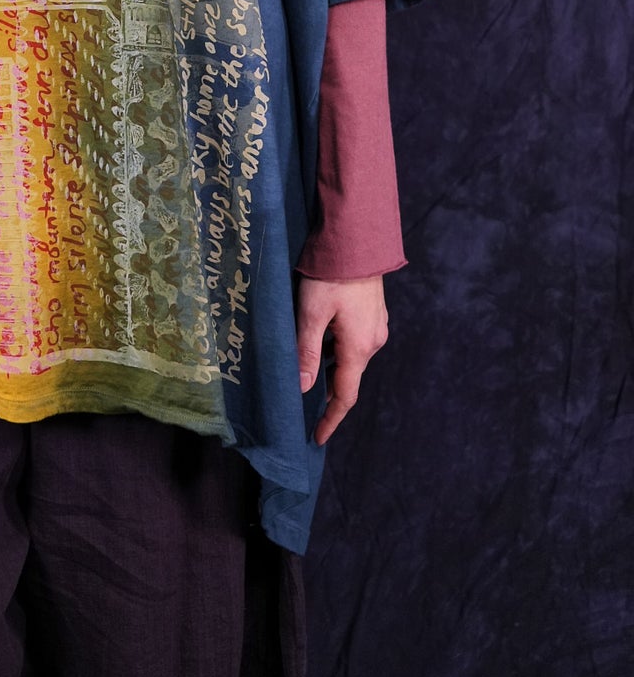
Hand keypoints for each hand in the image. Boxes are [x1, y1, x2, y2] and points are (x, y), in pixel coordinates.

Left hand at [296, 273, 388, 444]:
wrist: (357, 239)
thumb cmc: (331, 274)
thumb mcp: (311, 313)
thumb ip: (307, 351)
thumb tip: (304, 388)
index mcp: (359, 348)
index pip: (344, 396)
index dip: (330, 419)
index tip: (317, 437)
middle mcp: (373, 341)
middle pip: (347, 377)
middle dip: (326, 393)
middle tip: (301, 403)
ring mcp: (375, 326)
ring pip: (349, 357)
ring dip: (330, 367)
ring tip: (304, 370)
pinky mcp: (372, 313)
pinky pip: (354, 341)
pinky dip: (336, 349)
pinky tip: (319, 340)